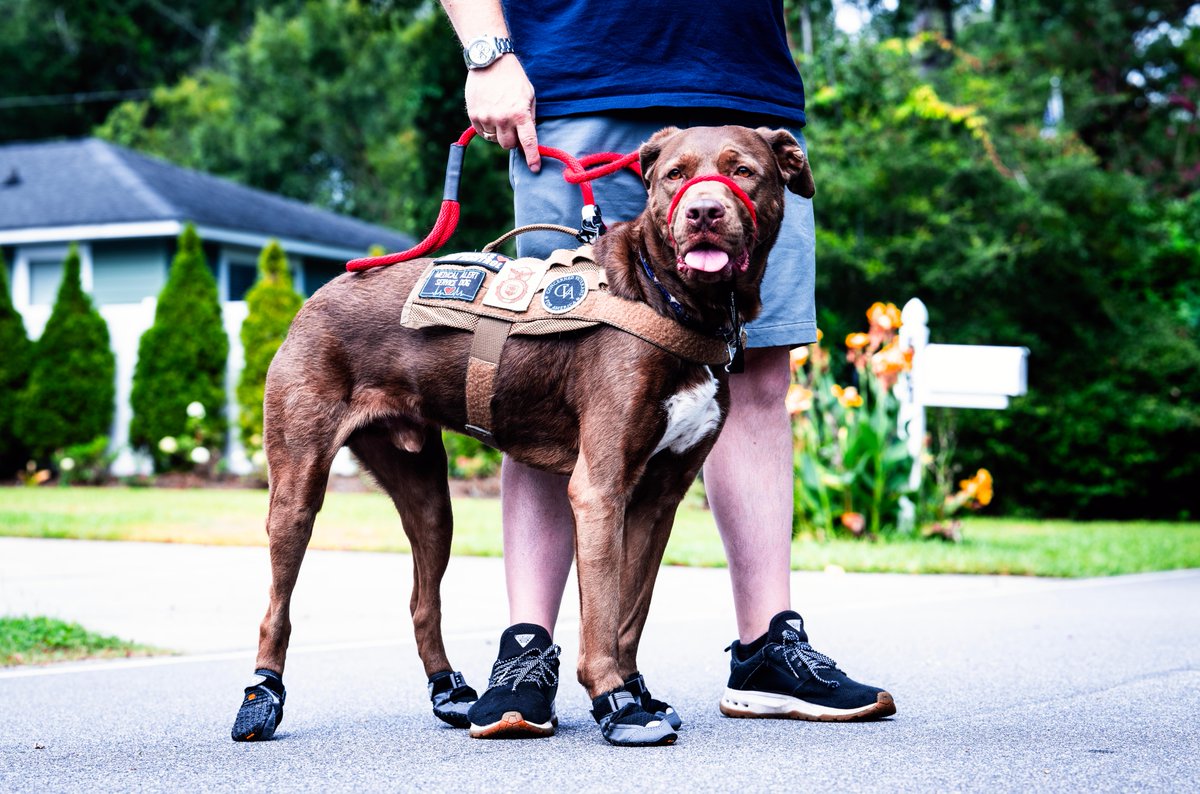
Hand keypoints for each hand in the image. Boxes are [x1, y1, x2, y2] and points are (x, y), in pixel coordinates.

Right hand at [465, 55, 540, 171]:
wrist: (490, 60)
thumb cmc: (514, 78)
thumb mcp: (529, 95)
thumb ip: (529, 117)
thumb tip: (528, 138)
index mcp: (520, 114)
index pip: (528, 142)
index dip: (532, 157)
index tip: (534, 168)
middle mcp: (502, 118)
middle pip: (508, 145)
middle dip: (512, 140)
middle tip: (513, 128)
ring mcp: (486, 117)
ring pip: (495, 140)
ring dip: (499, 133)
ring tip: (500, 115)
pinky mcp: (474, 115)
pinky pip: (483, 133)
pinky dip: (488, 128)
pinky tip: (490, 114)